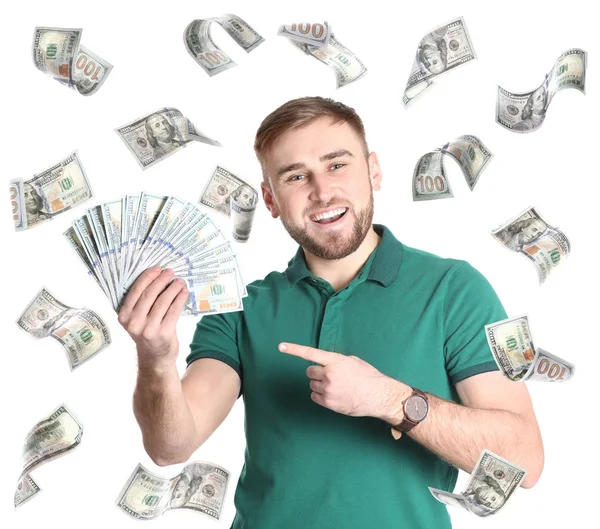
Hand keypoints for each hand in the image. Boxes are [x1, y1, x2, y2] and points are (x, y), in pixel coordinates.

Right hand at [118, 267, 187, 368]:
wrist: (155, 357)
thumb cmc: (146, 333)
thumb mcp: (136, 320)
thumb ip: (140, 303)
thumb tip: (155, 277)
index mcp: (124, 316)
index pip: (135, 291)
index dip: (147, 277)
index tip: (157, 268)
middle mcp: (134, 323)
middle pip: (149, 294)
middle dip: (161, 280)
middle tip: (170, 272)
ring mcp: (149, 329)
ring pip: (163, 301)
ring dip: (173, 288)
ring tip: (179, 281)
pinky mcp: (164, 333)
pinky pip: (174, 310)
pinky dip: (180, 299)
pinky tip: (183, 293)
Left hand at [279, 342, 409, 419]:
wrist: (377, 395)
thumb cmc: (367, 376)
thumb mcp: (352, 361)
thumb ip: (335, 360)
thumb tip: (325, 362)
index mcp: (335, 361)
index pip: (310, 353)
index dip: (294, 349)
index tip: (280, 346)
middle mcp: (329, 374)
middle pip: (310, 371)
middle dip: (317, 372)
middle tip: (330, 376)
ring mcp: (327, 389)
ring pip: (312, 384)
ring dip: (320, 384)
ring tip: (336, 386)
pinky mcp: (328, 402)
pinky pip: (314, 396)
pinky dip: (320, 395)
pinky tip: (334, 394)